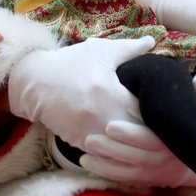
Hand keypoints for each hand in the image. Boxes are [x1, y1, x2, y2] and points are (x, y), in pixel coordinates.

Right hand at [7, 36, 154, 149]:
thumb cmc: (70, 63)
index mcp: (111, 92)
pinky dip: (116, 149)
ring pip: (124, 149)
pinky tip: (121, 142)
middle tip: (156, 124)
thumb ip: (129, 48)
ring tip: (141, 135)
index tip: (161, 107)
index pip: (147, 111)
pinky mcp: (80, 143)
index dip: (158, 111)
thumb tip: (152, 41)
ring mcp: (91, 133)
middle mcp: (103, 116)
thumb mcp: (99, 51)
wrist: (34, 82)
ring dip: (133, 143)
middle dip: (149, 130)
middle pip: (139, 134)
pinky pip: (106, 154)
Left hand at [80, 74, 195, 186]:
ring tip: (83, 155)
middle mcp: (167, 159)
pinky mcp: (154, 178)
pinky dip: (110, 176)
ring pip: (129, 172)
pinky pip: (130, 181)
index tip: (110, 125)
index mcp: (178, 141)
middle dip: (110, 149)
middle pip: (134, 157)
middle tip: (88, 138)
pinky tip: (92, 167)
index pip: (151, 138)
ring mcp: (159, 171)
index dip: (130, 134)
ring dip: (105, 165)